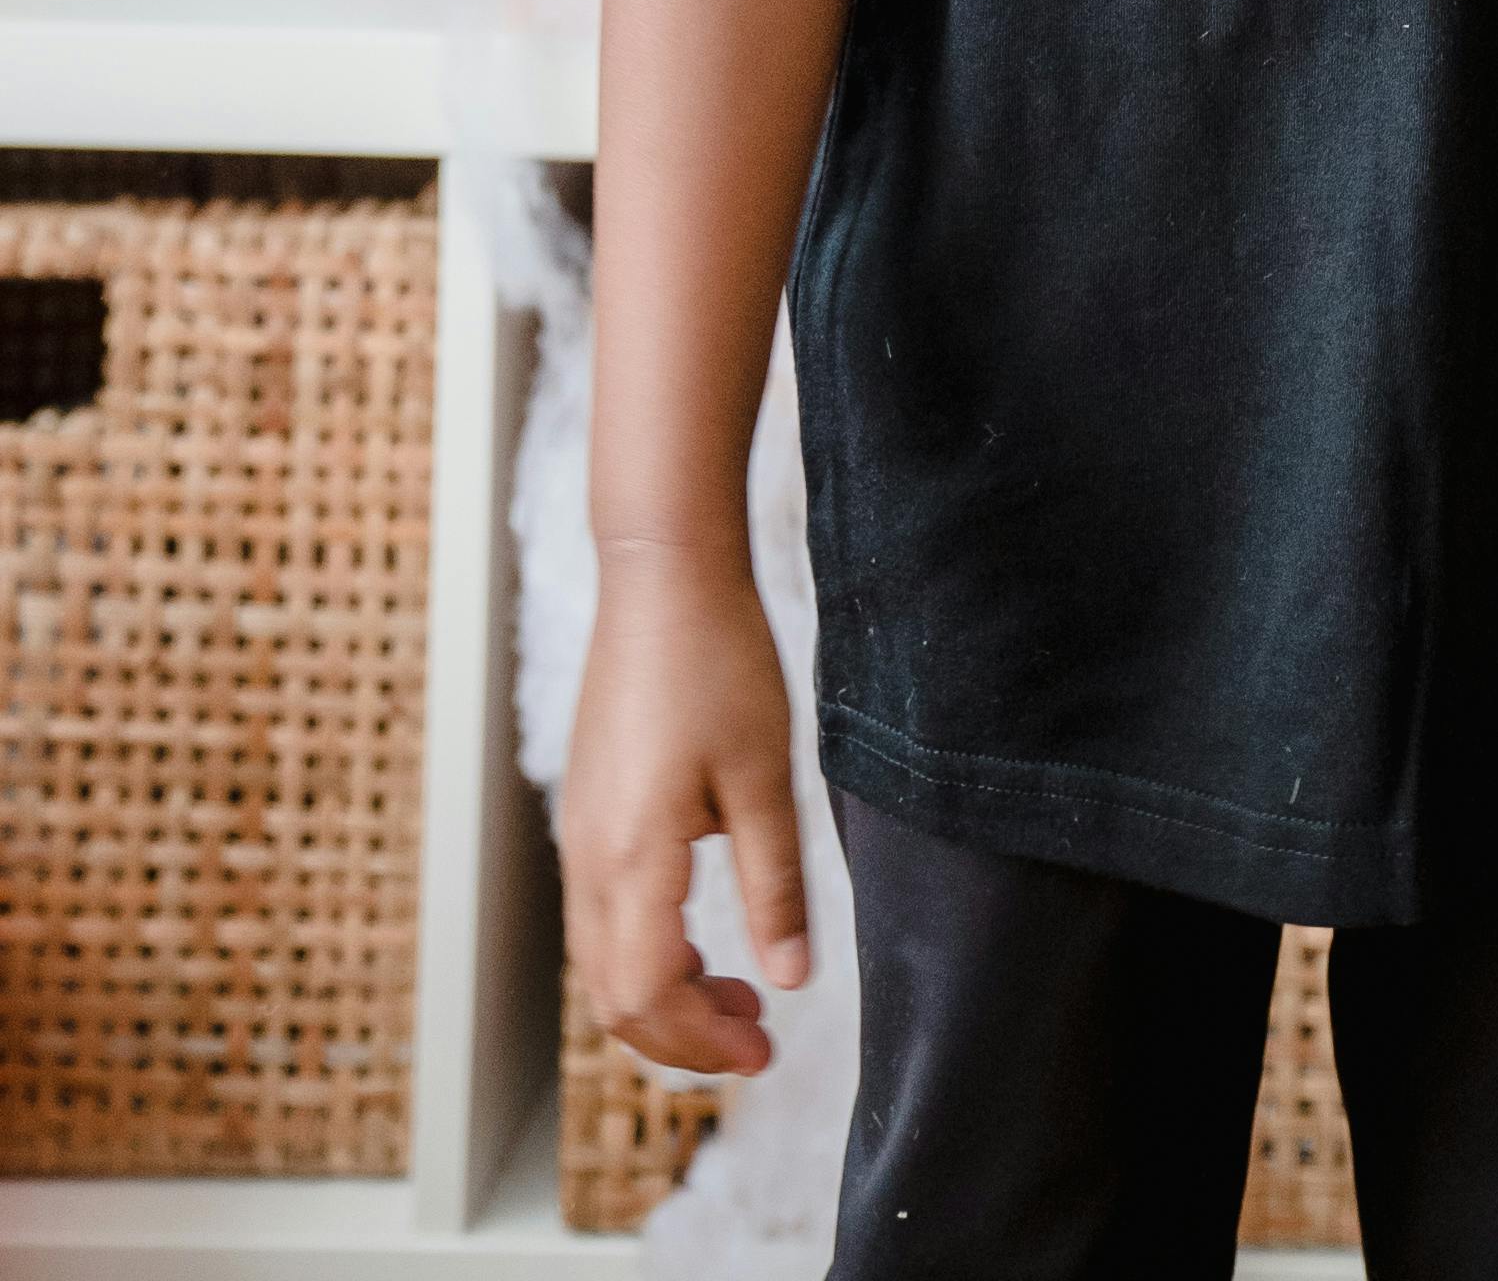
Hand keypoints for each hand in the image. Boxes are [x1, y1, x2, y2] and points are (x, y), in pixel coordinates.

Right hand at [561, 532, 809, 1075]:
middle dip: (681, 1036)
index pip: (648, 997)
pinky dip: (642, 952)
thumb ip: (776, 886)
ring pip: (599, 962)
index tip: (766, 1048)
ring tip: (737, 991)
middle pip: (613, 997)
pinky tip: (697, 931)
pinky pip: (598, 918)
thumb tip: (792, 979)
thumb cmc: (718, 662)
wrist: (662, 575)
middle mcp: (588, 859)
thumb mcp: (765, 776)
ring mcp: (578, 835)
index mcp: (631, 859)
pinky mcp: (586, 812)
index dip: (704, 1041)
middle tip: (756, 1036)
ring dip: (662, 995)